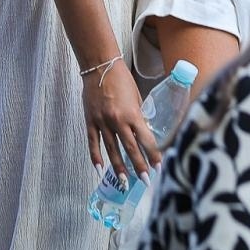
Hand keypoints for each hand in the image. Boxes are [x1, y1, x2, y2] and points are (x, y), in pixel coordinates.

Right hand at [83, 59, 160, 183]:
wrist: (100, 67)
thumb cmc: (122, 79)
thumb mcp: (137, 97)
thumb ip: (140, 116)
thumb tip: (145, 132)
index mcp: (132, 113)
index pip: (146, 139)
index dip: (153, 154)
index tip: (158, 167)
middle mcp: (118, 120)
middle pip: (130, 149)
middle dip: (139, 166)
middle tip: (145, 181)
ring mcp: (102, 122)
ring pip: (112, 150)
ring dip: (119, 167)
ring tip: (124, 182)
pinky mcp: (90, 121)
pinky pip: (93, 143)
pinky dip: (95, 157)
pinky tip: (99, 169)